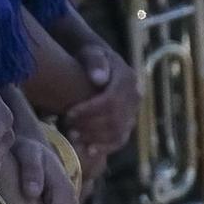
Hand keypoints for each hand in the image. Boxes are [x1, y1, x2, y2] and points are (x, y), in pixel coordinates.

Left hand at [64, 42, 137, 163]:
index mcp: (128, 78)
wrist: (101, 65)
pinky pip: (121, 140)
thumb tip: (98, 79)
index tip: (69, 113)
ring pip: (118, 132)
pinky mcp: (128, 123)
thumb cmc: (92, 59)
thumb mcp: (92, 53)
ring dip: (95, 138)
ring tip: (73, 137)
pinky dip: (106, 147)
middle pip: (115, 119)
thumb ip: (95, 62)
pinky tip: (89, 150)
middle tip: (69, 129)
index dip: (90, 110)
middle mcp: (135, 96)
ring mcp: (133, 111)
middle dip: (90, 127)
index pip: (111, 100)